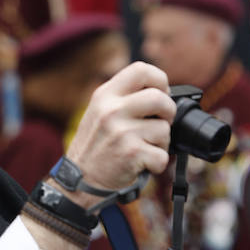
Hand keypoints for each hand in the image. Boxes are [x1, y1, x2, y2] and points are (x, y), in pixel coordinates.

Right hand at [64, 62, 174, 195]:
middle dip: (168, 113)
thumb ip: (123, 98)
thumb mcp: (99, 112)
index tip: (161, 93)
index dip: (160, 80)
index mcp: (104, 95)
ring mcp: (121, 131)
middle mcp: (111, 110)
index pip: (141, 69)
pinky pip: (163, 156)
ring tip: (142, 148)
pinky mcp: (131, 153)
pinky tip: (140, 164)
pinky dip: (156, 164)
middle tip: (160, 123)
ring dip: (161, 143)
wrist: (80, 180)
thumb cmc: (95, 146)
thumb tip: (162, 92)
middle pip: (160, 98)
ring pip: (165, 129)